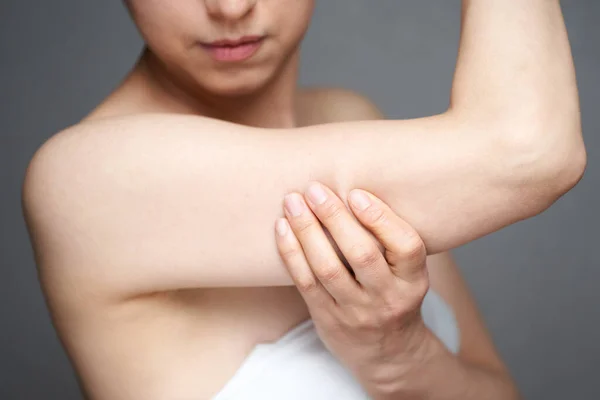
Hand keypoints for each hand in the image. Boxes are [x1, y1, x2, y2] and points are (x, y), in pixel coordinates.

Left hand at [274, 181, 431, 387]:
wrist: (386, 354)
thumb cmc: (394, 298)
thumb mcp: (408, 274)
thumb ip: (390, 240)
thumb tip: (356, 188)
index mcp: (413, 281)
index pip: (406, 247)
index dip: (381, 218)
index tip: (356, 192)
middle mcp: (387, 298)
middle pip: (361, 254)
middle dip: (335, 217)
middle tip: (314, 189)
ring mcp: (356, 311)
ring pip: (328, 268)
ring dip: (307, 230)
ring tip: (293, 201)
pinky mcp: (327, 317)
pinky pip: (305, 283)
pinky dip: (291, 252)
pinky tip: (282, 227)